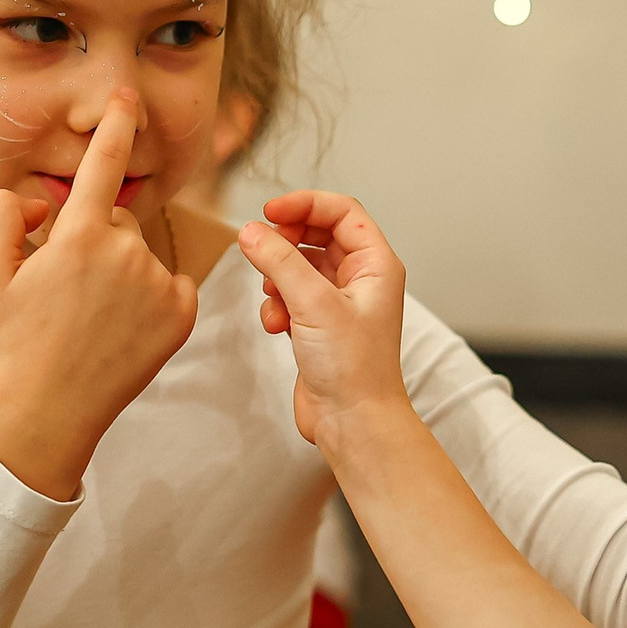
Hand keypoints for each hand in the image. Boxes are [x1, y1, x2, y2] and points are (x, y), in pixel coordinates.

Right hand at [0, 91, 199, 499]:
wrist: (48, 410)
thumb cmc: (13, 338)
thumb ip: (4, 212)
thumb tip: (41, 202)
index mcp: (79, 234)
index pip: (103, 162)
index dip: (115, 123)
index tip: (127, 95)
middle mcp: (126, 252)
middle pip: (117, 219)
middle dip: (92, 238)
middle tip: (64, 287)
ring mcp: (158, 284)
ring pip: (140, 253)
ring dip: (120, 270)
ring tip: (90, 315)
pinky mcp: (181, 314)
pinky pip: (169, 283)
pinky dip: (150, 297)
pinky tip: (122, 325)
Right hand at [236, 190, 409, 449]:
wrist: (353, 422)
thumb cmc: (353, 367)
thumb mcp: (313, 303)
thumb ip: (280, 261)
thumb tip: (250, 232)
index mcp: (376, 265)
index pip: (342, 212)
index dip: (305, 204)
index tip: (269, 212)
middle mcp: (362, 279)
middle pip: (317, 235)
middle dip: (286, 243)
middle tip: (261, 250)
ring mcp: (339, 303)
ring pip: (299, 268)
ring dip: (277, 278)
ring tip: (273, 298)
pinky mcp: (319, 326)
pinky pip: (290, 297)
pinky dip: (277, 305)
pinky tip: (275, 325)